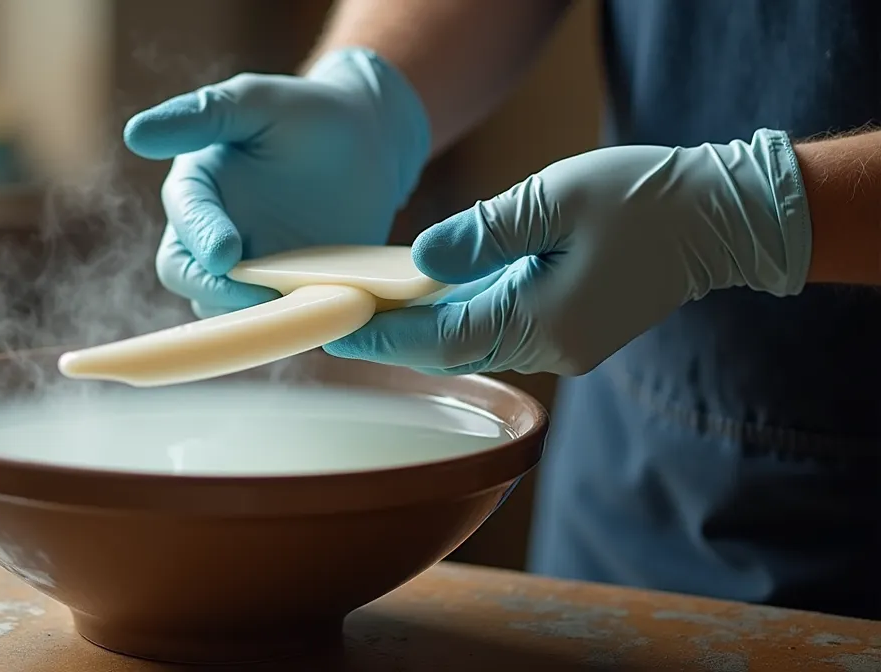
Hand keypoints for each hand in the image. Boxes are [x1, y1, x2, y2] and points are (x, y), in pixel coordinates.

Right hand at [123, 48, 430, 316]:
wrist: (371, 145)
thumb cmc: (309, 113)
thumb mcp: (258, 101)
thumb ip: (201, 114)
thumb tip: (134, 134)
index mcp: (197, 189)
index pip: (183, 222)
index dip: (201, 240)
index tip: (227, 254)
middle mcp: (209, 235)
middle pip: (185, 275)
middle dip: (214, 289)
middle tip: (262, 292)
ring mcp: (244, 269)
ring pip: (220, 307)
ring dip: (248, 313)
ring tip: (291, 305)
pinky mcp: (280, 293)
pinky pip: (267, 322)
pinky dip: (285, 324)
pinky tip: (316, 314)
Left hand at [324, 129, 812, 375]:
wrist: (725, 217)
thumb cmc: (646, 199)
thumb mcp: (556, 201)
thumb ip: (483, 233)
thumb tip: (420, 261)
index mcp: (545, 323)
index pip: (439, 341)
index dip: (381, 335)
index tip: (331, 328)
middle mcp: (552, 349)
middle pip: (451, 348)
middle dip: (392, 334)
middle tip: (334, 316)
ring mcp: (564, 345)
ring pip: (474, 339)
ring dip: (424, 324)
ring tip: (368, 303)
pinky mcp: (572, 330)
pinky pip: (501, 327)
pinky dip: (462, 312)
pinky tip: (430, 292)